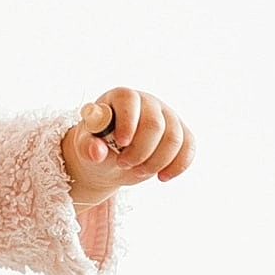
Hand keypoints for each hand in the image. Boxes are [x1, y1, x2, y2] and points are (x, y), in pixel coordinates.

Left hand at [62, 88, 194, 208]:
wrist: (111, 158)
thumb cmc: (96, 146)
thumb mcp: (85, 147)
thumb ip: (87, 147)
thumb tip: (96, 152)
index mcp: (120, 97)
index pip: (129, 100)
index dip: (127, 122)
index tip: (121, 143)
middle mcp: (147, 102)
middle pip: (155, 123)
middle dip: (141, 150)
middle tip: (123, 164)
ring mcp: (167, 116)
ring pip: (174, 138)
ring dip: (157, 162)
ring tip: (138, 171)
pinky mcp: (180, 132)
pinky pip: (189, 146)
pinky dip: (178, 165)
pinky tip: (162, 177)